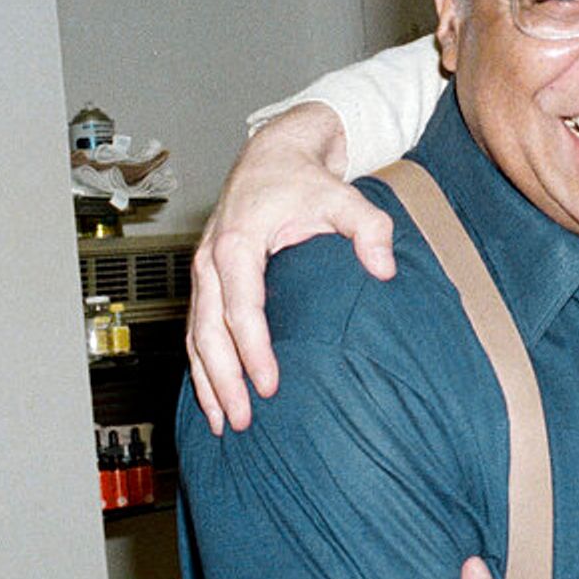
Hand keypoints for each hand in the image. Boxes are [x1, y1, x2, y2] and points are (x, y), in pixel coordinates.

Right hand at [186, 103, 397, 431]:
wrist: (272, 156)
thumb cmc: (303, 179)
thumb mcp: (343, 195)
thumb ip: (369, 228)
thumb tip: (383, 269)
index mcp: (238, 241)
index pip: (242, 306)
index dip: (254, 350)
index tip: (270, 385)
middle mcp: (210, 259)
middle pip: (208, 330)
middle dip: (223, 379)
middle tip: (242, 419)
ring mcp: (203, 272)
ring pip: (195, 335)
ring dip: (206, 381)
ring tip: (222, 423)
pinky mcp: (206, 282)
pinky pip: (196, 329)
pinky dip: (201, 366)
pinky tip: (213, 396)